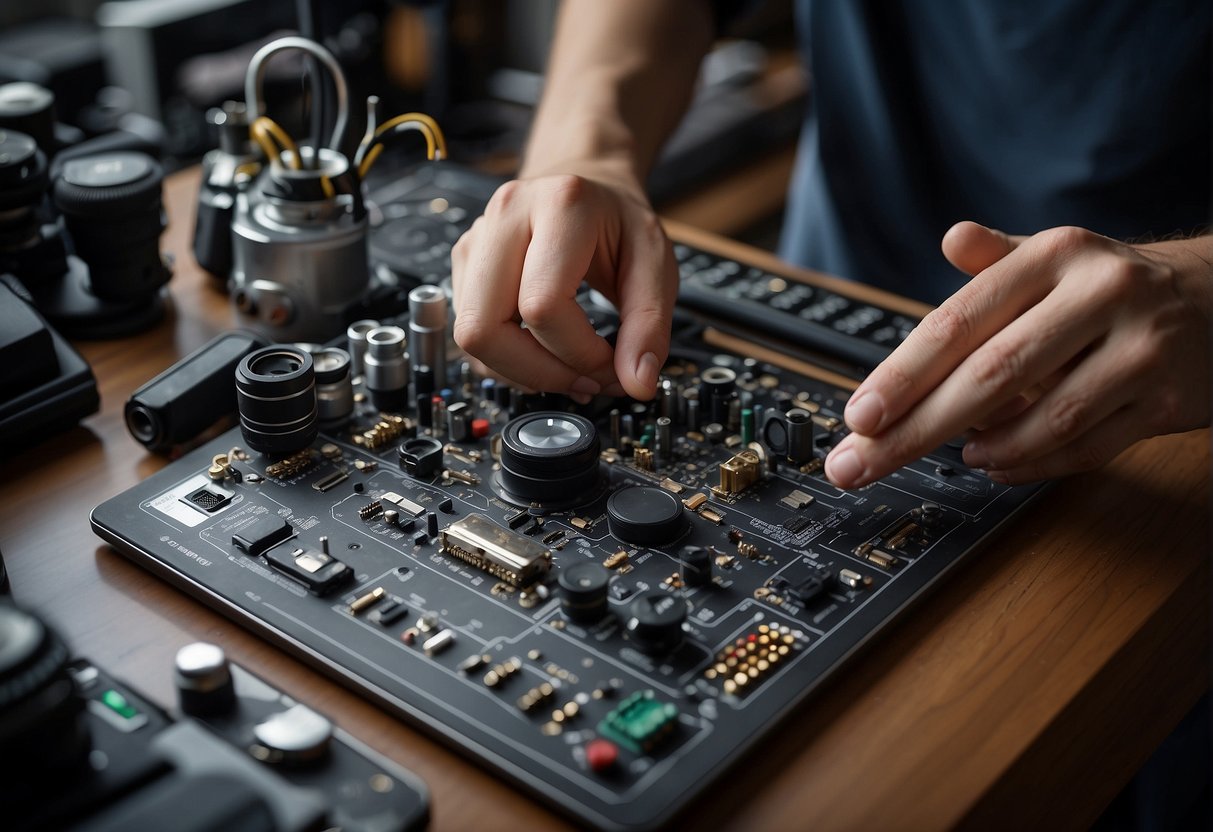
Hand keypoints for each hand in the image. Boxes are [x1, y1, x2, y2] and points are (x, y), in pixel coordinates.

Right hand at [451, 165, 677, 402]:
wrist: (585, 187)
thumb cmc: (619, 224)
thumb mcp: (656, 264)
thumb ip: (650, 325)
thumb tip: (638, 384)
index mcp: (559, 205)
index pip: (542, 305)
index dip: (579, 354)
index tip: (614, 365)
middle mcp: (504, 218)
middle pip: (484, 328)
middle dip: (540, 373)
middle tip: (587, 379)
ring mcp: (475, 242)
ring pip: (471, 338)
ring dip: (523, 372)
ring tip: (571, 369)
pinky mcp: (463, 266)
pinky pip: (472, 337)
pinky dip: (510, 363)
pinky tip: (546, 356)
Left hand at [825, 222, 1211, 486]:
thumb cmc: (1110, 287)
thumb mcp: (1053, 259)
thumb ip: (994, 261)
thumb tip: (953, 239)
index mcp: (1055, 256)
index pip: (959, 322)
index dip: (902, 375)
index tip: (858, 417)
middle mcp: (1100, 294)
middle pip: (989, 376)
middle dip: (915, 429)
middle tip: (862, 464)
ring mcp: (1141, 349)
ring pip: (1042, 418)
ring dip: (985, 447)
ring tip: (955, 453)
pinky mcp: (1169, 400)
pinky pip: (1086, 448)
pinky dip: (1032, 463)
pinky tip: (997, 463)